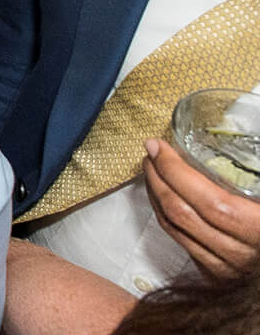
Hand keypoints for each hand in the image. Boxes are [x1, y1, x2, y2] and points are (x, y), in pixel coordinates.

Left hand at [146, 138, 259, 277]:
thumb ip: (253, 170)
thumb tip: (250, 121)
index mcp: (259, 230)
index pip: (208, 201)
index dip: (176, 170)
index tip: (157, 145)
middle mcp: (242, 255)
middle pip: (181, 213)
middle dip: (157, 177)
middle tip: (150, 153)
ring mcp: (227, 270)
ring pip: (175, 229)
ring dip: (155, 195)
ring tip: (153, 169)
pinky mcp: (218, 278)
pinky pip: (182, 243)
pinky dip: (167, 216)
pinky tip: (166, 198)